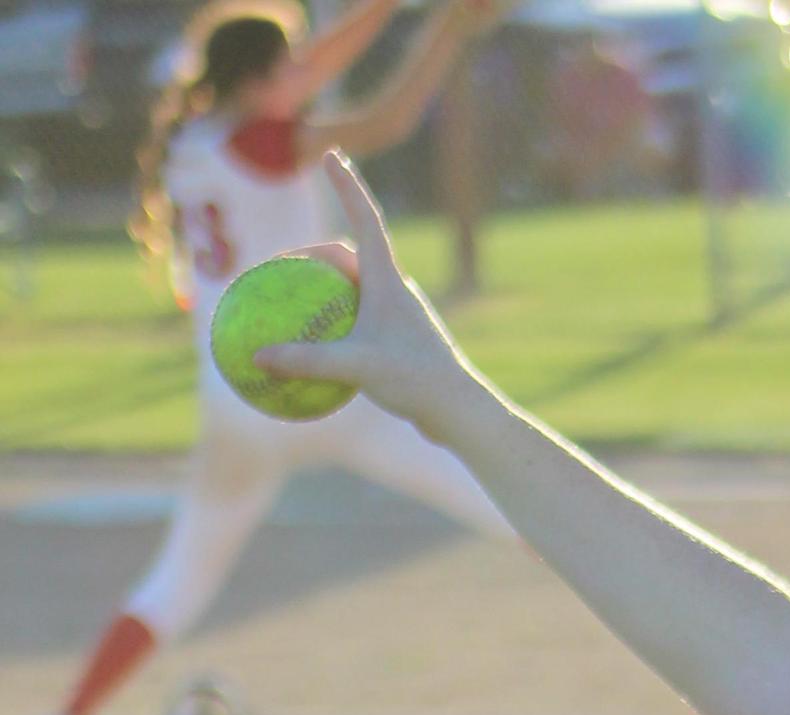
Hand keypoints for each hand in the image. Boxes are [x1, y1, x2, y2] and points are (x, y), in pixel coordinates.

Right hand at [255, 155, 476, 446]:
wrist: (460, 412)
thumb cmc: (416, 381)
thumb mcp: (355, 367)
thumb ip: (305, 360)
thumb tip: (256, 357)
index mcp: (388, 278)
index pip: (365, 218)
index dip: (347, 185)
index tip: (332, 154)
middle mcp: (395, 289)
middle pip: (348, 255)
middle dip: (315, 252)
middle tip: (282, 265)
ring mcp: (398, 316)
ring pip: (354, 290)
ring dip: (324, 290)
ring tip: (293, 304)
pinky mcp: (399, 342)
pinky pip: (358, 323)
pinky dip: (334, 326)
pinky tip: (314, 352)